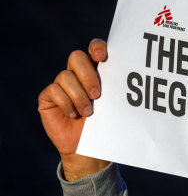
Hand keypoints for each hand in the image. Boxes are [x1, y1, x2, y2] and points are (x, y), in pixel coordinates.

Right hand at [38, 38, 109, 180]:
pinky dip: (66, 103)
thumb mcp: (114, 104)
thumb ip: (116, 87)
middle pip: (77, 57)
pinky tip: (73, 114)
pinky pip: (54, 90)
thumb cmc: (106, 123)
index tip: (102, 57)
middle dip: (88, 74)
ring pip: (65, 76)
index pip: (94, 48)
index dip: (97, 47)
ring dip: (79, 96)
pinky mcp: (48, 97)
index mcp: (97, 70)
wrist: (90, 148)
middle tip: (98, 94)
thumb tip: (129, 74)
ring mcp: (62, 84)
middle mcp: (78, 74)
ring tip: (89, 112)